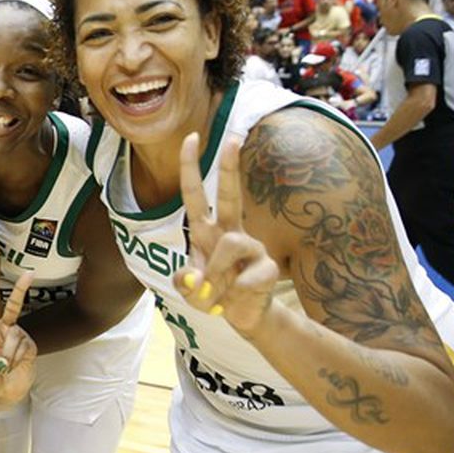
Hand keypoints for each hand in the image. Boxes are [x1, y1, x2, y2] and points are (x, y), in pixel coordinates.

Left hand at [0, 268, 35, 404]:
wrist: (3, 394)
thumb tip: (0, 362)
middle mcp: (4, 329)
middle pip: (13, 305)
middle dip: (21, 289)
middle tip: (30, 274)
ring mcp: (18, 337)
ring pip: (14, 338)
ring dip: (8, 357)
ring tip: (4, 368)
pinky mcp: (30, 346)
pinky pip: (25, 349)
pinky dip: (18, 361)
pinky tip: (15, 366)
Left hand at [173, 134, 279, 335]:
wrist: (243, 316)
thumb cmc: (214, 294)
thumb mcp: (191, 291)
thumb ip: (185, 283)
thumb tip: (195, 279)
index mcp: (207, 230)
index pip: (196, 194)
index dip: (191, 167)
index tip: (191, 138)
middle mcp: (230, 231)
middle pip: (230, 194)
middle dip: (230, 166)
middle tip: (233, 136)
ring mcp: (252, 247)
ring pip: (229, 244)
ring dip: (215, 273)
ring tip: (213, 295)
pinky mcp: (268, 267)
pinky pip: (243, 277)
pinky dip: (229, 296)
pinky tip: (232, 302)